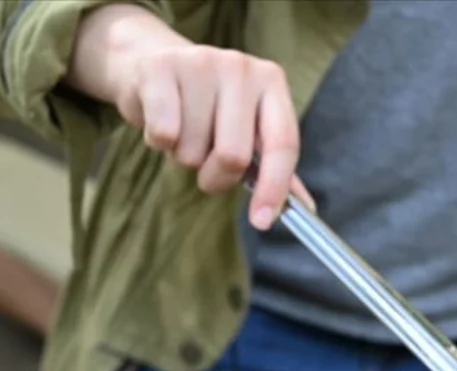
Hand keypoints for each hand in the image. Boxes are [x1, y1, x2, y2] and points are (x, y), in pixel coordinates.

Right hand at [66, 3, 308, 228]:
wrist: (151, 64)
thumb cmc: (207, 107)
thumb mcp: (247, 129)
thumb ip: (275, 167)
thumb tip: (305, 208)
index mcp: (271, 83)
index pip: (283, 144)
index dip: (274, 189)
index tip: (262, 222)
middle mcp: (241, 67)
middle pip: (233, 156)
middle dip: (216, 177)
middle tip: (205, 164)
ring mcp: (201, 62)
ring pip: (194, 150)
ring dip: (184, 156)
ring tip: (182, 129)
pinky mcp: (160, 67)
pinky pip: (164, 135)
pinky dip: (159, 144)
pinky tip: (162, 121)